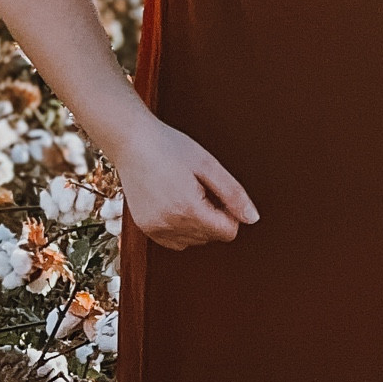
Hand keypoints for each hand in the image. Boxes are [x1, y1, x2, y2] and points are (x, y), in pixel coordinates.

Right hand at [115, 118, 258, 250]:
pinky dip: (181, 228)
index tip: (219, 192)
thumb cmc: (168, 146)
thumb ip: (233, 194)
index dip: (230, 213)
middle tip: (200, 187)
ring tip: (186, 192)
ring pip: (194, 241)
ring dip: (197, 223)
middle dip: (213, 216)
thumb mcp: (207, 164)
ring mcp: (155, 228)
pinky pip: (175, 241)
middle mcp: (169, 224)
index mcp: (187, 208)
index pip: (227, 232)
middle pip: (211, 237)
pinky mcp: (145, 228)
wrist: (130, 140)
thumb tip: (252, 218)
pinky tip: (175, 203)